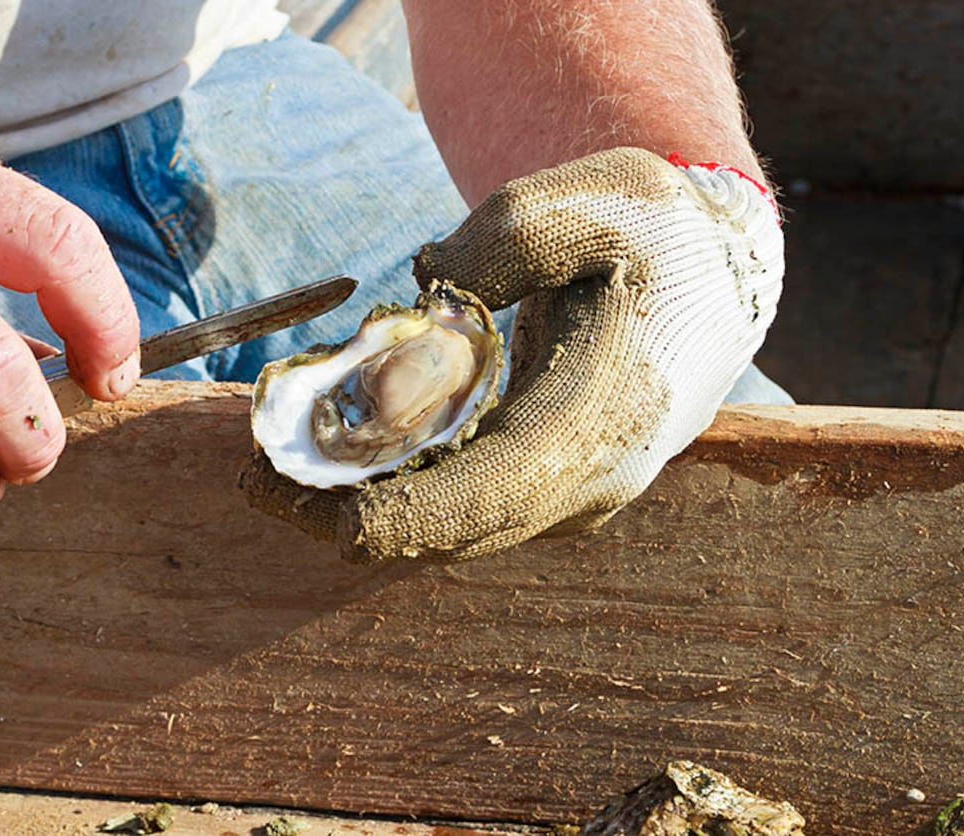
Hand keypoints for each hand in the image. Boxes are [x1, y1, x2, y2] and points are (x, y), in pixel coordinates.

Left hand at [242, 147, 781, 561]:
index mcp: (602, 418)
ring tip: (272, 467)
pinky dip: (392, 490)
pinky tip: (330, 456)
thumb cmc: (650, 231)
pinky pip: (461, 507)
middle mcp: (588, 480)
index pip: (487, 497)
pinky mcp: (548, 488)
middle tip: (253, 475)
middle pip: (452, 531)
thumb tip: (423, 289)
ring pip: (450, 528)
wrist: (710, 273)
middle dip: (347, 513)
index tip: (306, 504)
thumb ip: (505, 237)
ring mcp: (571, 495)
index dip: (394, 513)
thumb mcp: (589, 197)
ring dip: (360, 506)